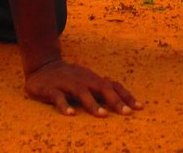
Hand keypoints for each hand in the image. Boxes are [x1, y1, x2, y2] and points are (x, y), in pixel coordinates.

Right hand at [24, 59, 140, 116]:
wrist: (42, 67)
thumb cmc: (70, 78)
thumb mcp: (87, 80)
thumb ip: (102, 90)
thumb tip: (124, 102)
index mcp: (92, 78)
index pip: (113, 86)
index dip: (126, 96)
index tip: (139, 108)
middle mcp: (83, 79)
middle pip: (102, 87)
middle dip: (115, 100)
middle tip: (127, 113)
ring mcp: (67, 83)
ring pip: (82, 92)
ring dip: (93, 104)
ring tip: (103, 115)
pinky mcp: (51, 89)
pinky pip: (58, 97)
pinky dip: (64, 105)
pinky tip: (71, 114)